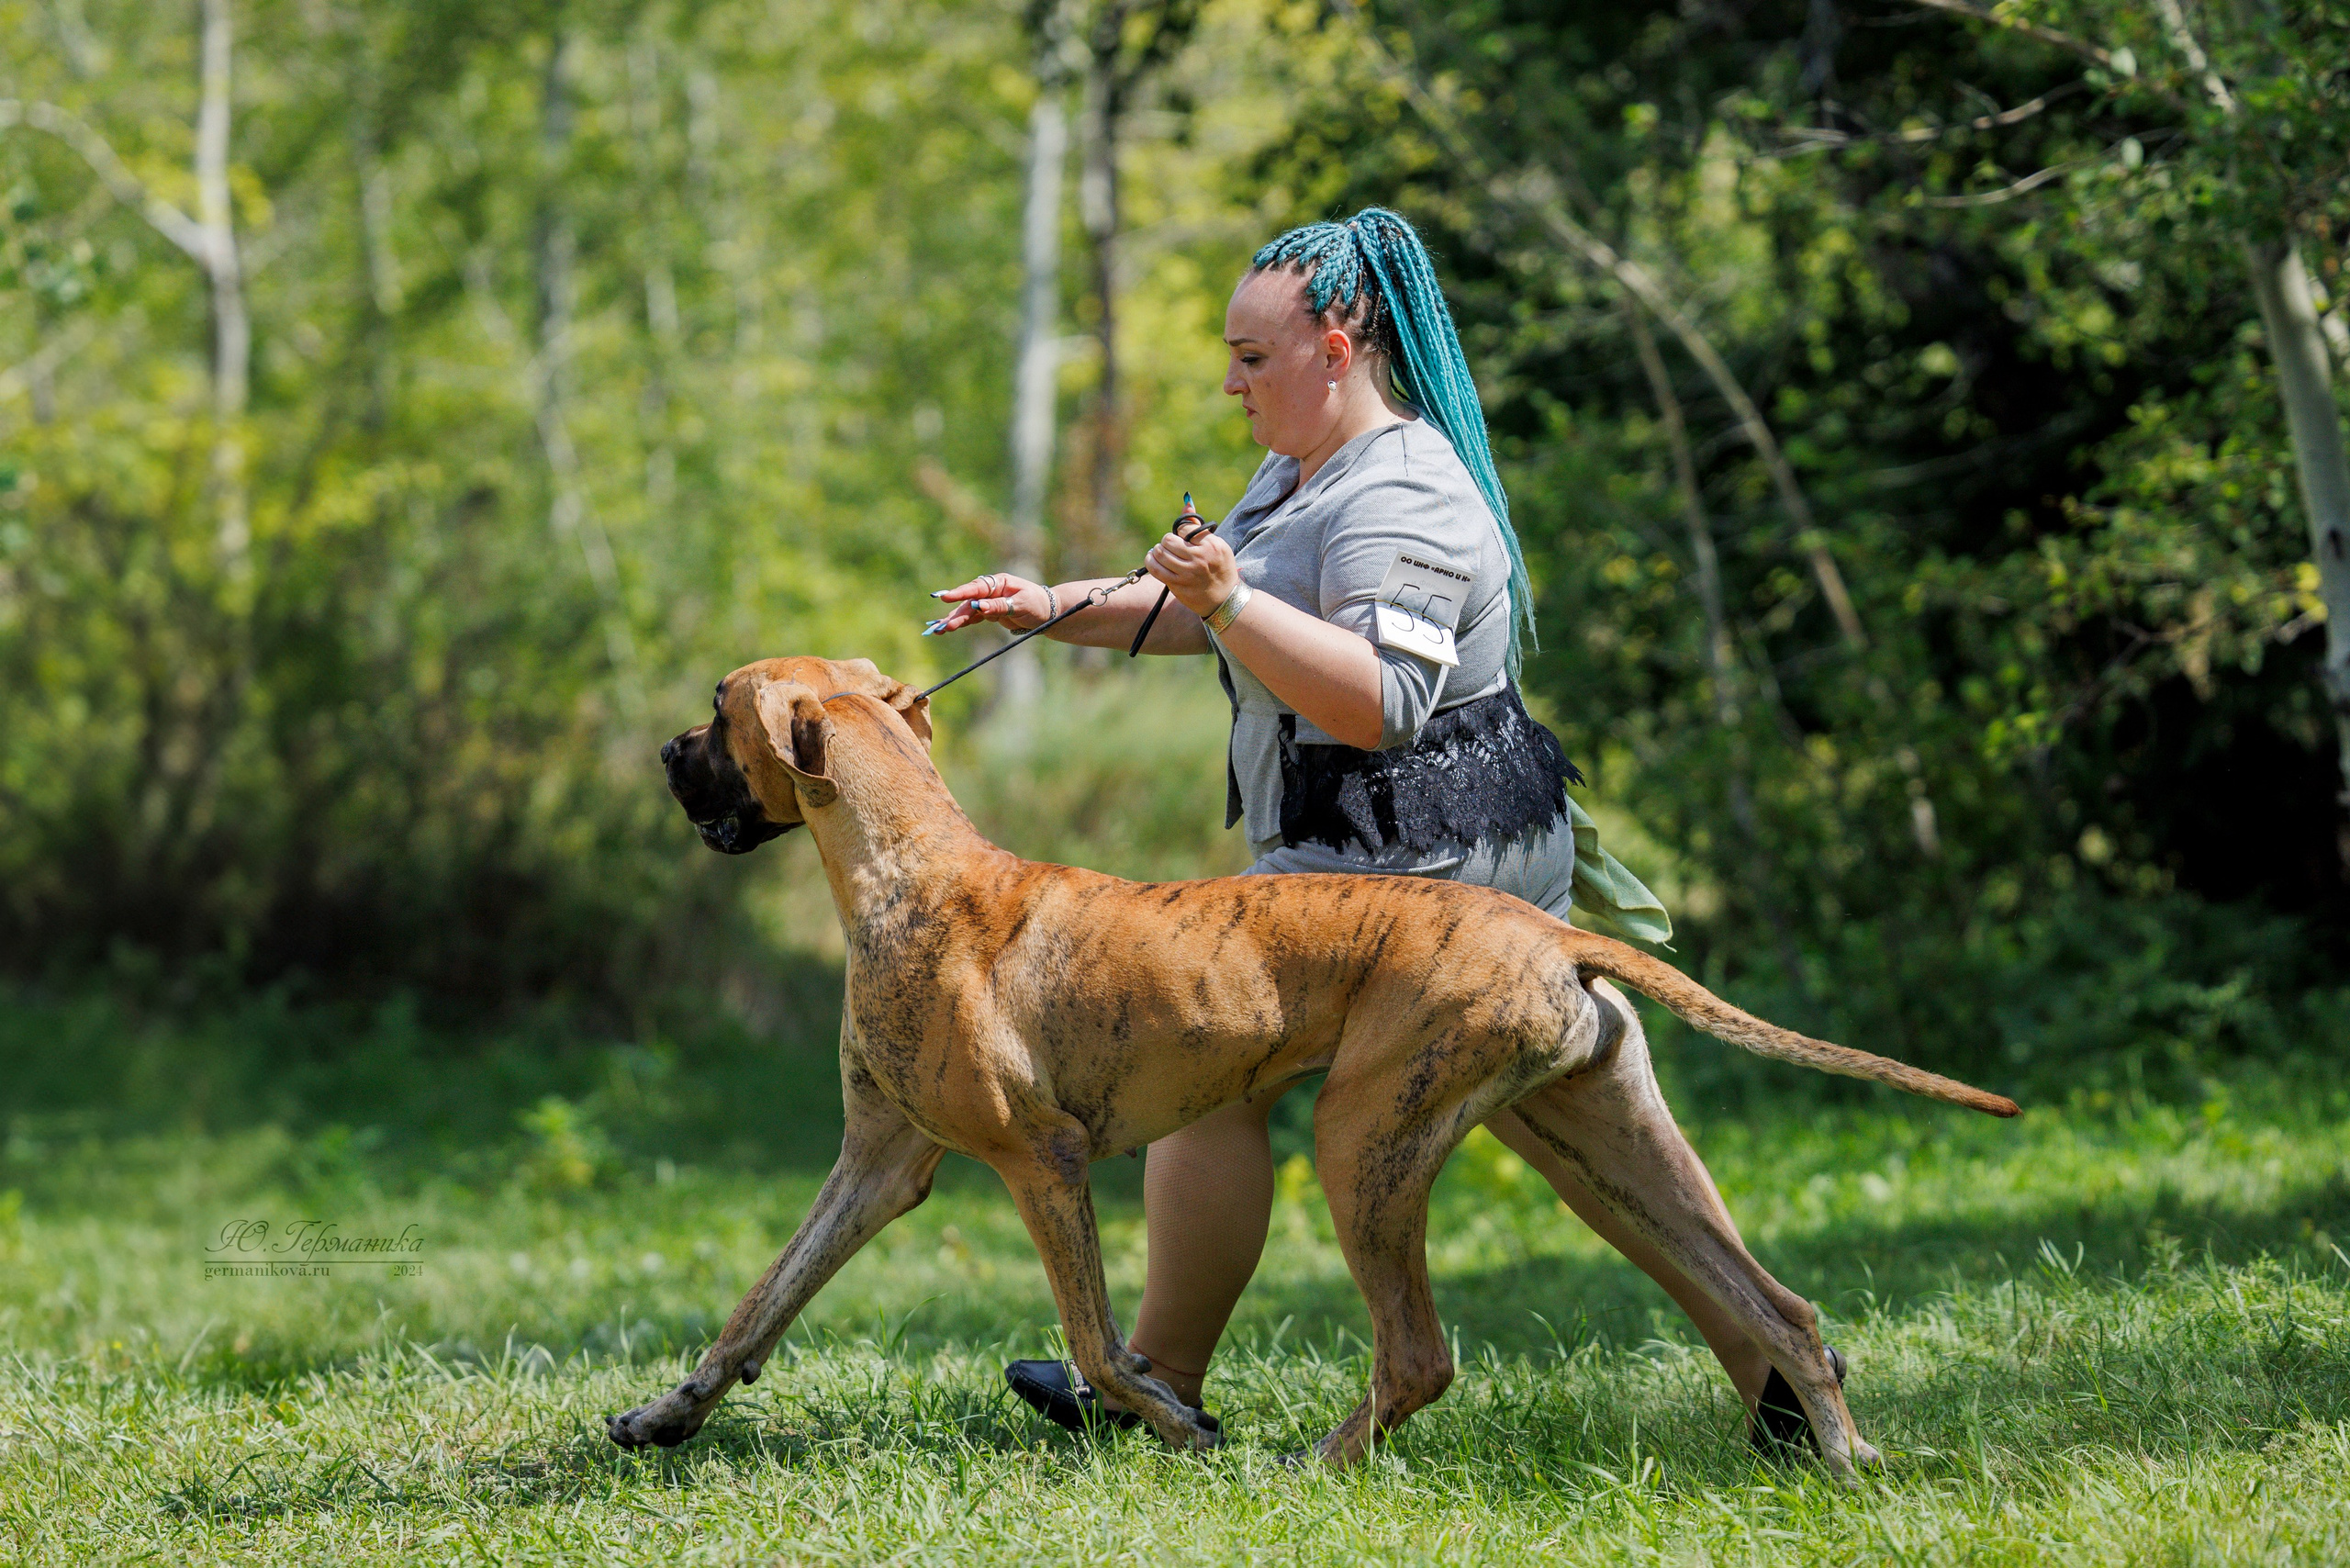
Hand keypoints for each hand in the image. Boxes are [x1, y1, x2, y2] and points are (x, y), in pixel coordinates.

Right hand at [925, 572, 1052, 633]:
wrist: (1047, 613)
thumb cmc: (1037, 604)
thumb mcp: (1021, 605)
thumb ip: (999, 606)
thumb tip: (978, 606)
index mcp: (998, 583)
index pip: (976, 588)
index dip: (960, 593)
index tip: (946, 597)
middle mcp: (990, 590)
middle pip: (967, 602)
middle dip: (954, 614)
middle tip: (941, 626)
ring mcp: (988, 601)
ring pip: (967, 611)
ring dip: (953, 620)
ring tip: (938, 630)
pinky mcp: (988, 612)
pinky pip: (972, 618)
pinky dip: (960, 623)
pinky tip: (946, 628)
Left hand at [1145, 519, 1238, 618]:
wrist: (1225, 599)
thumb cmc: (1220, 568)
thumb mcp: (1217, 545)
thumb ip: (1198, 526)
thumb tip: (1186, 502)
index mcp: (1211, 546)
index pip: (1183, 529)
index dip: (1180, 532)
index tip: (1183, 539)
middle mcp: (1199, 559)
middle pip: (1168, 540)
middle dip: (1166, 541)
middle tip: (1170, 546)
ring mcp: (1187, 573)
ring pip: (1160, 553)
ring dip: (1157, 551)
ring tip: (1160, 552)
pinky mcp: (1178, 586)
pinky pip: (1156, 569)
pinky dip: (1150, 561)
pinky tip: (1152, 559)